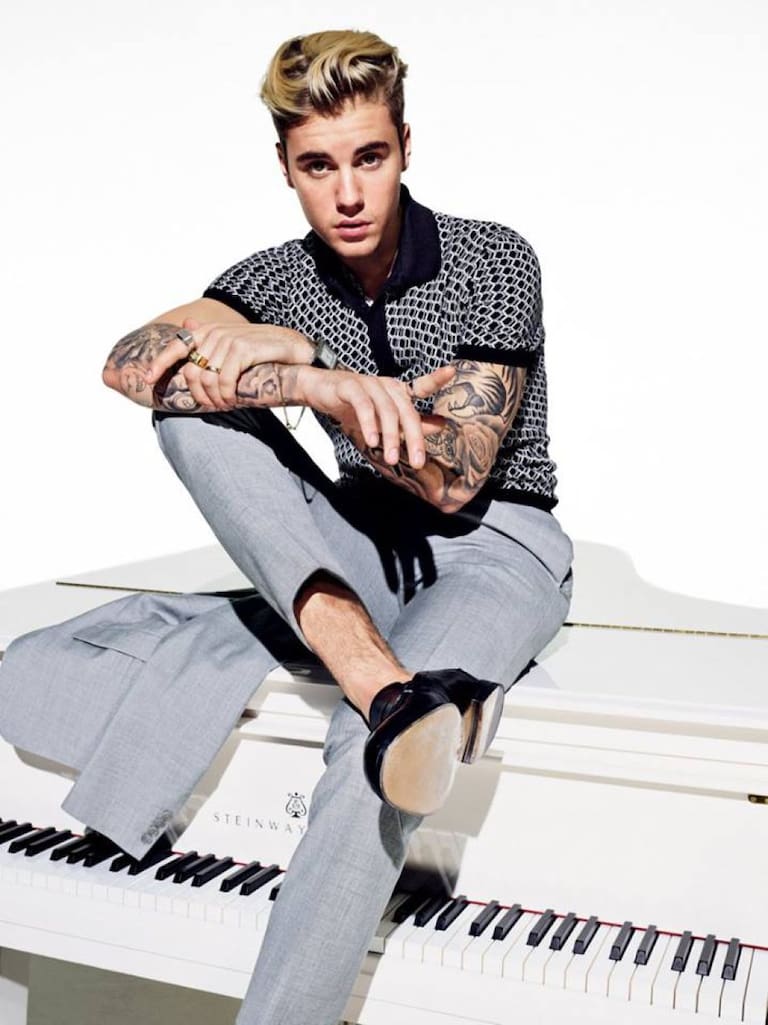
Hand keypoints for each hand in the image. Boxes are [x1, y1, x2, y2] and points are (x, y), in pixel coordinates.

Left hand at [145, 319, 314, 409]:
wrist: (293, 347)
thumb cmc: (262, 349)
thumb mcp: (232, 342)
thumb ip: (209, 338)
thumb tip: (186, 324)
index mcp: (207, 330)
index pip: (175, 347)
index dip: (158, 364)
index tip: (146, 380)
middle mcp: (214, 332)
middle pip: (191, 373)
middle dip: (199, 396)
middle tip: (213, 406)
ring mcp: (227, 339)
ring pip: (207, 380)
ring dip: (215, 399)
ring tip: (225, 405)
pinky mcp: (241, 349)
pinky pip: (223, 381)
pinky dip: (226, 396)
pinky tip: (233, 401)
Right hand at [297, 364, 456, 468]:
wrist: (318, 389)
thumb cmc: (353, 405)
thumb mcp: (384, 418)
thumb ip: (412, 422)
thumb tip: (443, 425)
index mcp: (397, 391)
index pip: (421, 385)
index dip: (436, 379)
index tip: (452, 371)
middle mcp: (386, 385)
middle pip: (406, 410)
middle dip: (414, 437)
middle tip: (418, 462)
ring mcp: (368, 384)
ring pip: (386, 410)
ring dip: (391, 436)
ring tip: (393, 458)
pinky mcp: (350, 386)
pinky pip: (363, 405)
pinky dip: (369, 423)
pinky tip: (372, 441)